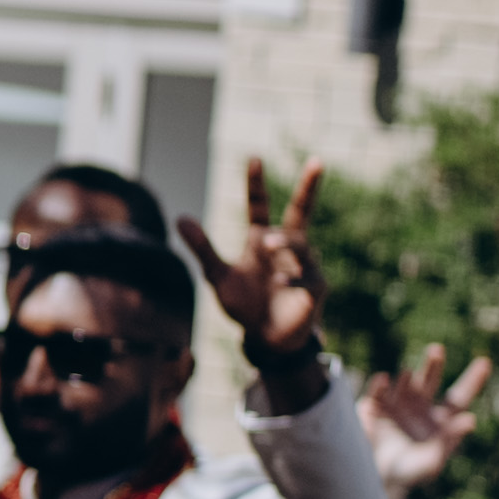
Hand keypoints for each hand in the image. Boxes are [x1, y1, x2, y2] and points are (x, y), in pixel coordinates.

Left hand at [175, 162, 330, 409]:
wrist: (264, 340)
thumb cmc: (244, 303)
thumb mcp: (217, 275)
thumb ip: (202, 248)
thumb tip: (180, 217)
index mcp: (260, 240)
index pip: (259, 206)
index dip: (255, 184)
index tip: (253, 158)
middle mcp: (285, 248)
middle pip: (302, 212)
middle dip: (310, 187)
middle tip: (318, 161)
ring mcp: (304, 267)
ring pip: (300, 244)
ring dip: (284, 241)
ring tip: (268, 242)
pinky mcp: (315, 289)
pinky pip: (307, 277)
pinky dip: (293, 276)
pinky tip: (280, 279)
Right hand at [361, 341, 498, 492]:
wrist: (373, 477)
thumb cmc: (408, 473)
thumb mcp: (432, 462)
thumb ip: (449, 441)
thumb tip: (470, 419)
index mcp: (440, 420)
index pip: (459, 397)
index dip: (472, 380)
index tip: (485, 362)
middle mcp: (419, 407)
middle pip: (430, 380)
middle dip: (433, 364)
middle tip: (437, 350)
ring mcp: (396, 404)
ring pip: (405, 382)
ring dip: (409, 377)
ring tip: (409, 374)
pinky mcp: (373, 406)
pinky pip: (378, 390)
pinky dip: (381, 384)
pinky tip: (384, 379)